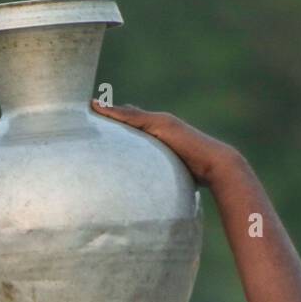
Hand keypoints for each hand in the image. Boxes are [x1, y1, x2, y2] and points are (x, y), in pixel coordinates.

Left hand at [90, 100, 240, 186]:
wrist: (216, 165)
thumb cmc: (198, 173)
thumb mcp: (172, 174)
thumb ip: (159, 178)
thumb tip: (151, 197)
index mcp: (160, 135)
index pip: (134, 124)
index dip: (116, 121)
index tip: (97, 119)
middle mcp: (159, 124)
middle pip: (127, 114)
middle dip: (107, 111)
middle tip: (84, 108)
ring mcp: (160, 122)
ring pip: (127, 113)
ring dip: (106, 108)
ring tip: (86, 104)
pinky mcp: (161, 124)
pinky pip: (132, 117)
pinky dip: (115, 112)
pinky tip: (98, 108)